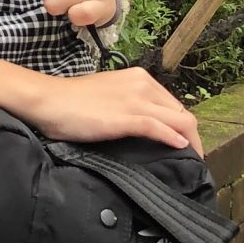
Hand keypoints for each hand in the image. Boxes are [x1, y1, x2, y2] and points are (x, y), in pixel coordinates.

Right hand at [23, 66, 202, 155]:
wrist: (49, 100)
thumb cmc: (73, 101)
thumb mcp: (110, 96)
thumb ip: (130, 105)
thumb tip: (147, 126)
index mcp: (140, 78)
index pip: (175, 105)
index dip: (184, 128)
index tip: (185, 147)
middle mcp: (143, 85)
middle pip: (183, 114)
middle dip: (194, 139)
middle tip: (193, 161)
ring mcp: (136, 100)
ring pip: (179, 121)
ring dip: (192, 144)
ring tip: (192, 164)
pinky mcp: (126, 116)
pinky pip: (160, 128)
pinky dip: (173, 140)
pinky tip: (179, 150)